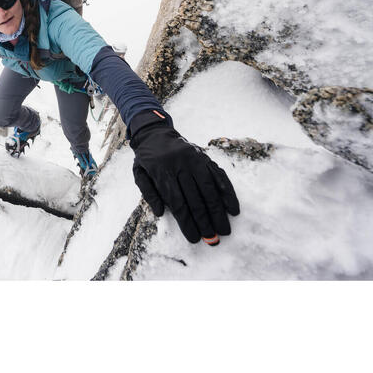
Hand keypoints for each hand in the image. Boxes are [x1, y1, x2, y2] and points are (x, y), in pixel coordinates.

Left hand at [131, 122, 239, 243]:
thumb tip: (160, 213)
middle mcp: (180, 165)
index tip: (194, 238)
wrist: (154, 132)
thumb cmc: (147, 159)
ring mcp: (194, 160)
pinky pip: (219, 175)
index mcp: (162, 171)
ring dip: (218, 211)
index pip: (177, 202)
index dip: (187, 222)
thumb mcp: (139, 174)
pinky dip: (227, 192)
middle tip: (212, 239)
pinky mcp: (204, 157)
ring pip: (209, 189)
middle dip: (204, 221)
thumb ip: (148, 193)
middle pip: (195, 198)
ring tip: (224, 230)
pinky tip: (233, 208)